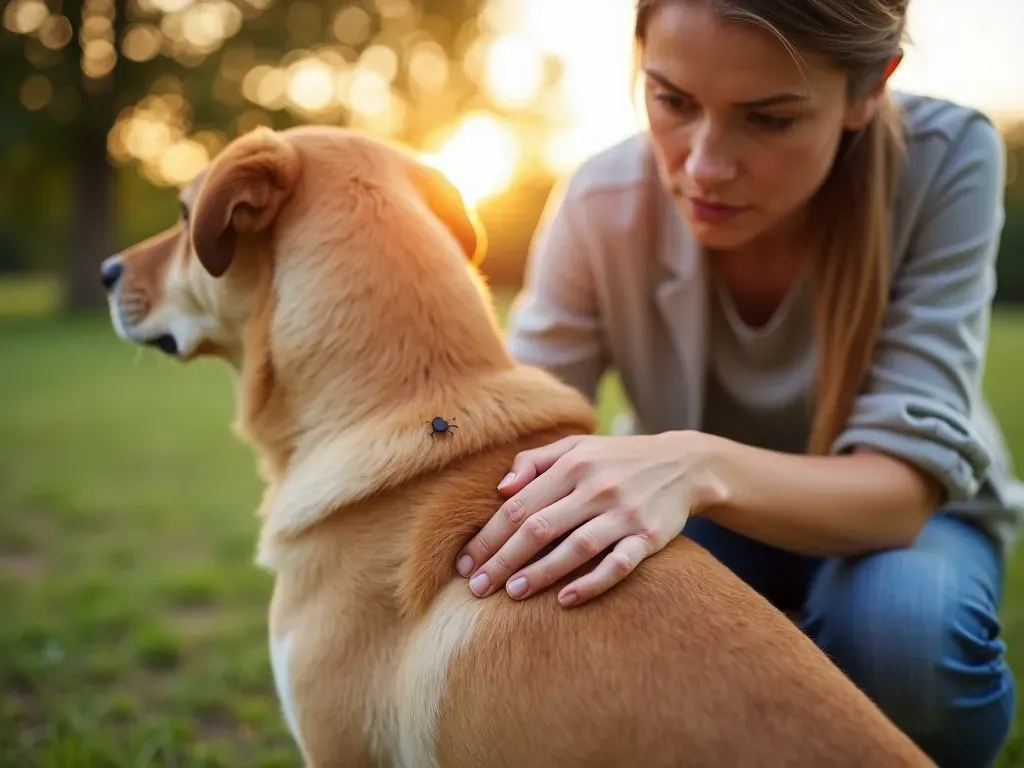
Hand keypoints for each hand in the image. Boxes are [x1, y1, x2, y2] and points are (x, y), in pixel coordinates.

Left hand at [455, 431, 726, 606]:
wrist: (684, 463)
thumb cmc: (617, 459)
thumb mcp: (577, 446)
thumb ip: (535, 461)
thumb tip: (500, 489)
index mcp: (573, 465)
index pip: (519, 506)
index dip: (488, 536)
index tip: (465, 563)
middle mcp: (596, 488)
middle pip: (539, 528)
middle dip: (503, 560)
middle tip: (476, 588)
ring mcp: (624, 513)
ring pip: (575, 547)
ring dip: (541, 573)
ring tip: (512, 594)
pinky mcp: (649, 537)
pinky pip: (619, 564)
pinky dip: (592, 582)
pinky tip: (566, 599)